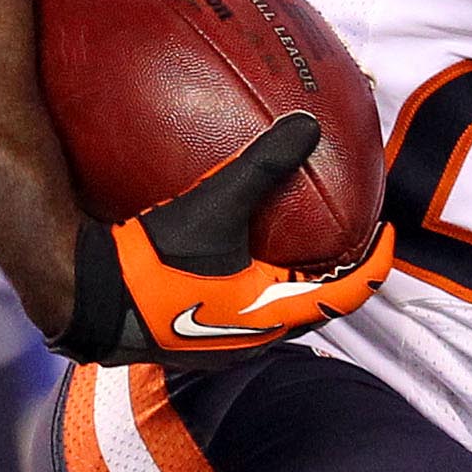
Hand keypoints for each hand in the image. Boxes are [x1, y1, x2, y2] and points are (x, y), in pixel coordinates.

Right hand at [51, 113, 392, 366]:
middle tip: (348, 237)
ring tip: (298, 248)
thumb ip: (261, 165)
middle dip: (336, 275)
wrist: (85, 301)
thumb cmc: (151, 262)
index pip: (347, 294)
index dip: (374, 263)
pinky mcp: (191, 341)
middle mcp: (254, 341)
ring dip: (294, 283)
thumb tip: (308, 124)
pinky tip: (234, 257)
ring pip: (277, 316)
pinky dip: (256, 285)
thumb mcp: (213, 206)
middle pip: (316, 308)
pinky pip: (242, 313)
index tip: (386, 233)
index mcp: (273, 316)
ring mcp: (221, 347)